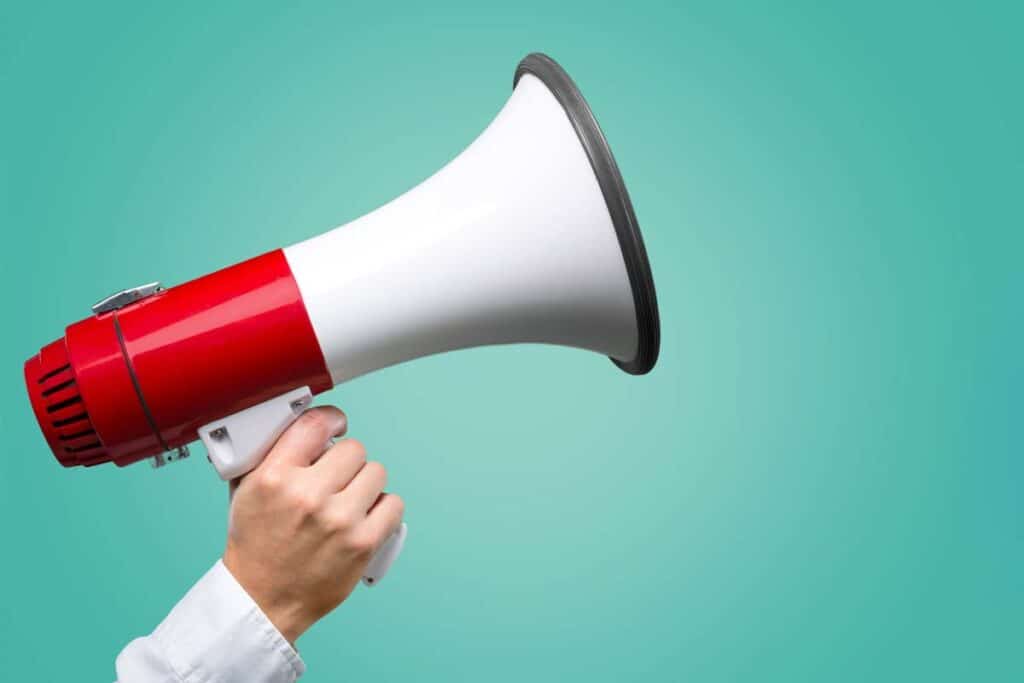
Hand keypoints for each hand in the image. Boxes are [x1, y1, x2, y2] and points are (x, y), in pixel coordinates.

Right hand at [222, 406, 403, 643]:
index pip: (315, 424)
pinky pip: (393, 505)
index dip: (332, 420)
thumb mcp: (247, 491)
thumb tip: (311, 427)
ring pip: (376, 472)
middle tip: (337, 478)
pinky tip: (367, 516)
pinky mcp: (362, 543)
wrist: (262, 599)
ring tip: (350, 499)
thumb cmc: (256, 544)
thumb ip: (276, 455)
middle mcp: (307, 495)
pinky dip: (384, 509)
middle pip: (353, 449)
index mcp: (274, 477)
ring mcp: (338, 520)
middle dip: (347, 462)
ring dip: (366, 484)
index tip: (337, 426)